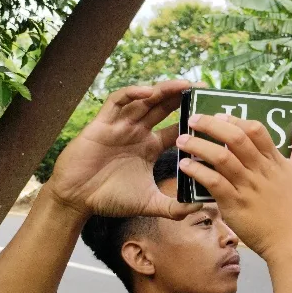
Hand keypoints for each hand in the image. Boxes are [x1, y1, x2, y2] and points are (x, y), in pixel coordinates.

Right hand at [44, 81, 200, 219]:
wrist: (77, 199)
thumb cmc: (110, 198)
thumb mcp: (148, 203)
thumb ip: (173, 207)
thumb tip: (200, 208)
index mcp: (151, 146)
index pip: (177, 126)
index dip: (193, 118)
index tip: (214, 113)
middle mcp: (138, 131)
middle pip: (164, 106)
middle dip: (183, 95)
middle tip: (204, 87)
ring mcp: (120, 125)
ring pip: (144, 99)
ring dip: (163, 90)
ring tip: (183, 84)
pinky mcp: (102, 123)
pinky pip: (118, 102)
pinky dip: (132, 93)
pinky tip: (148, 92)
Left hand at [175, 114, 291, 263]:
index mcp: (275, 161)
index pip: (256, 131)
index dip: (236, 120)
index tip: (220, 115)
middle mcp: (260, 170)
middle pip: (236, 139)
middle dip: (212, 125)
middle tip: (194, 119)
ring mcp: (247, 187)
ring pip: (221, 158)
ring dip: (199, 146)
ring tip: (183, 140)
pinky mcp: (234, 204)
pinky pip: (213, 183)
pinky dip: (198, 172)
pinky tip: (185, 165)